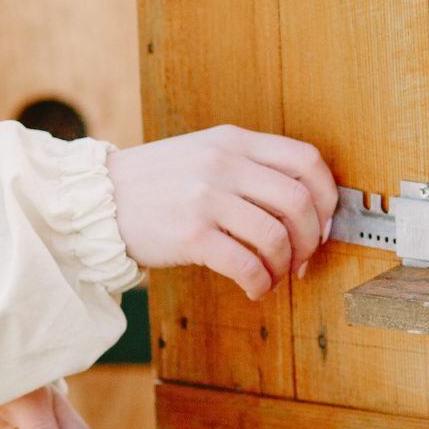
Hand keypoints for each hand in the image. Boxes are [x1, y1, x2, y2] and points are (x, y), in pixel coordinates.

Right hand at [107, 125, 338, 299]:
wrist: (101, 198)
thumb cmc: (157, 182)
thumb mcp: (205, 153)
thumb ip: (249, 167)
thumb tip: (303, 204)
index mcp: (233, 140)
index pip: (306, 160)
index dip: (327, 196)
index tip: (323, 223)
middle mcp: (224, 163)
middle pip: (299, 201)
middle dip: (312, 239)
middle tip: (303, 259)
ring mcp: (207, 198)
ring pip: (277, 237)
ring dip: (285, 266)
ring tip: (274, 276)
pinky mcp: (191, 234)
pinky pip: (246, 264)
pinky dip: (260, 283)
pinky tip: (253, 288)